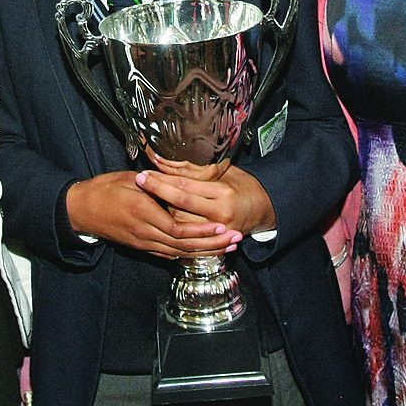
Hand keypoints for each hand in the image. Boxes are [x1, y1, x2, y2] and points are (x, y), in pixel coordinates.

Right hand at [66, 171, 237, 258]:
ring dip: (205, 252)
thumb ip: (156, 183)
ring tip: (228, 248)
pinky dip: (187, 254)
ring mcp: (142, 242)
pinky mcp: (140, 246)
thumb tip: (180, 181)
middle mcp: (145, 232)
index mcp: (144, 212)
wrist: (80, 209)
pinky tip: (204, 251)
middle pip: (184, 245)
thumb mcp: (130, 179)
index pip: (179, 228)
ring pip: (179, 253)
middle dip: (213, 244)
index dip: (203, 231)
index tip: (223, 226)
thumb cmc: (104, 189)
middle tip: (236, 240)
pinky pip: (167, 254)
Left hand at [138, 165, 274, 236]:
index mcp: (223, 193)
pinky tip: (161, 222)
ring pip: (181, 224)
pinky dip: (175, 229)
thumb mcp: (223, 171)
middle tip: (139, 182)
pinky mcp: (216, 243)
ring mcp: (218, 231)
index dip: (162, 181)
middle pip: (180, 207)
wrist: (265, 207)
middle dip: (157, 194)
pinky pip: (189, 238)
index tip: (145, 174)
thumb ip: (194, 170)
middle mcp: (220, 214)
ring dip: (164, 212)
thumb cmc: (242, 184)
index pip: (185, 188)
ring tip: (148, 201)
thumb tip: (164, 162)